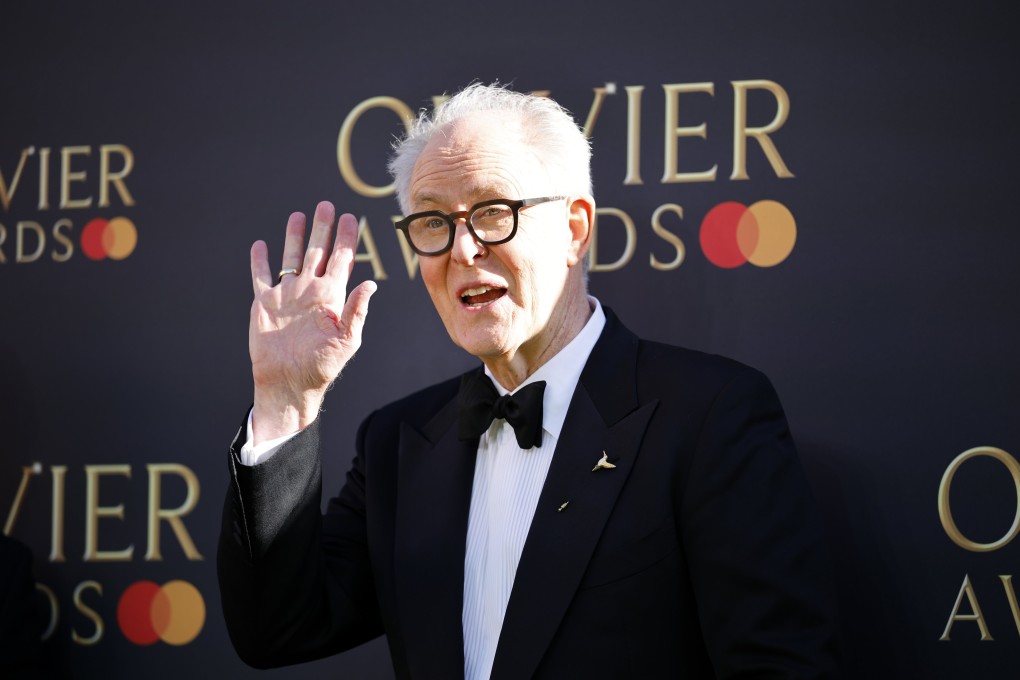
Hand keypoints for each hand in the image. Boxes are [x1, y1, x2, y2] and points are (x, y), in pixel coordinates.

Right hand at [248, 201, 376, 442]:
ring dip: (294, 236)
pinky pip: (262, 277)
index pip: (342, 259)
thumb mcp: (347, 339)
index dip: (346, 238)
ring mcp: (287, 295)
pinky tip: (261, 245)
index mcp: (331, 296)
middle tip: (326, 205)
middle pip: (317, 251)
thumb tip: (371, 284)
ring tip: (298, 215)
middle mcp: (310, 290)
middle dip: (322, 228)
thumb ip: (357, 310)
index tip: (350, 217)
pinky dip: (260, 261)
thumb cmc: (322, 365)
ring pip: (290, 257)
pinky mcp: (265, 303)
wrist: (289, 382)